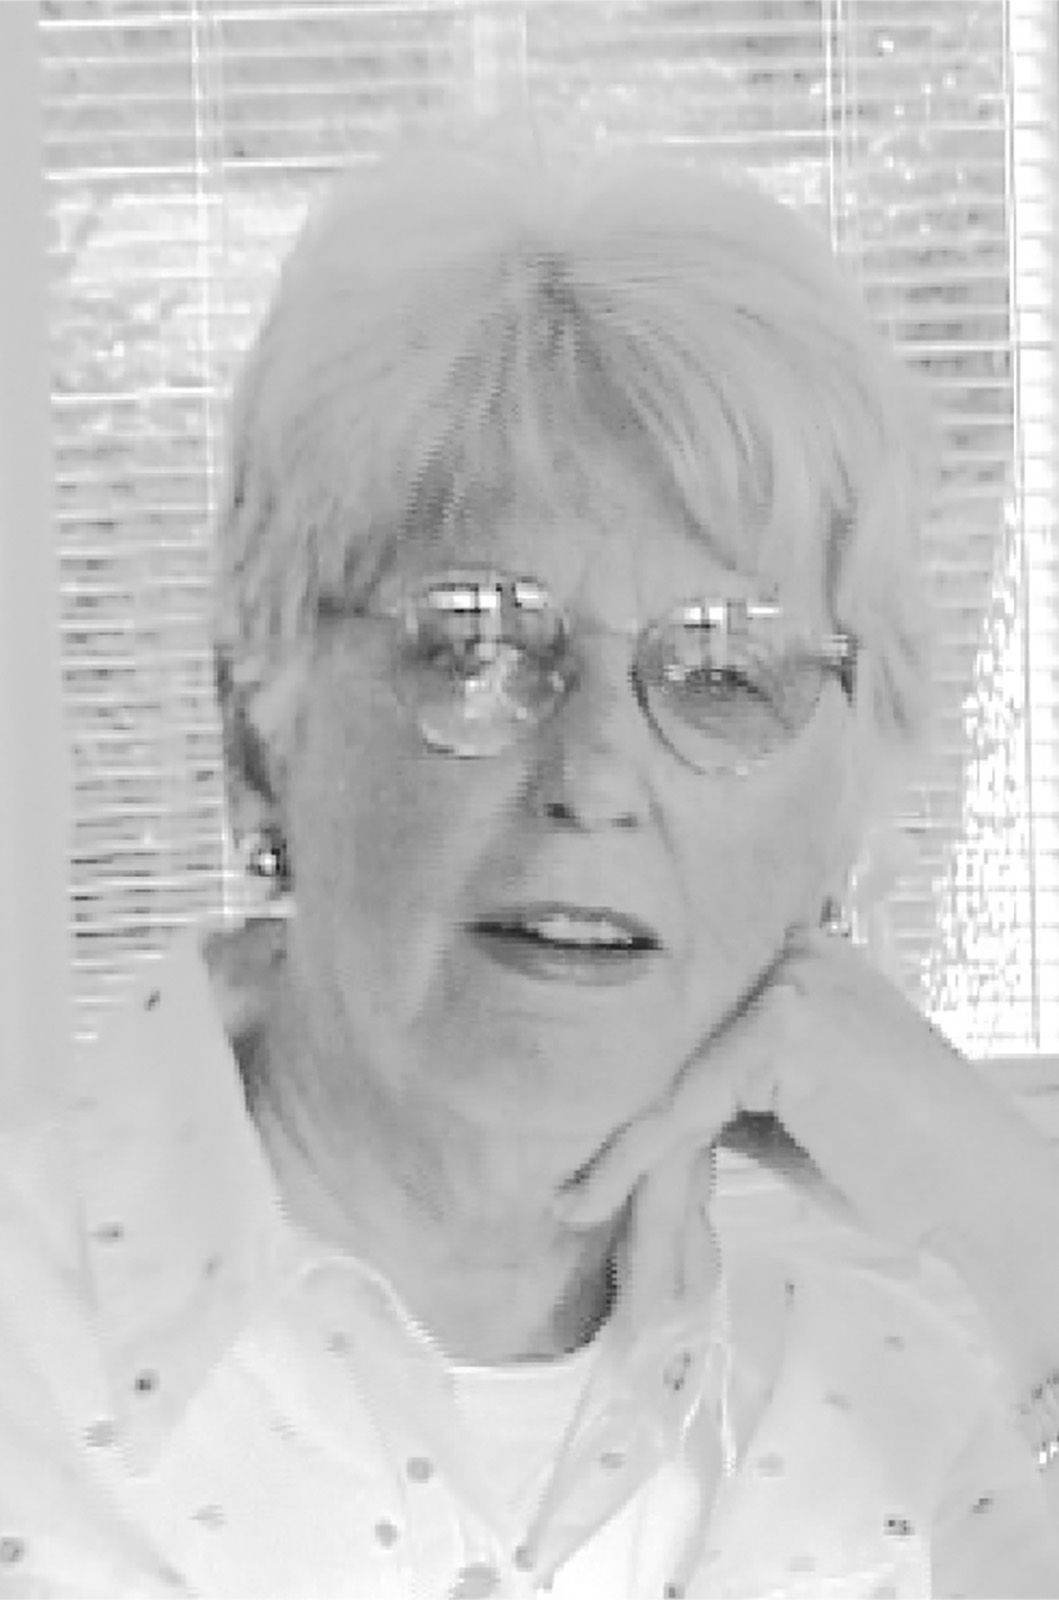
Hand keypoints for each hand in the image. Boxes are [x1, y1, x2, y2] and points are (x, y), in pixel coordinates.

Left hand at [555, 928, 1058, 1336]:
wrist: (974, 1187)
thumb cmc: (892, 1156)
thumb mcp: (785, 1108)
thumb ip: (720, 1086)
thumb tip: (635, 1102)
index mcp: (792, 955)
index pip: (684, 1016)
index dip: (626, 1075)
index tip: (572, 1127)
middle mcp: (787, 950)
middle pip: (668, 1039)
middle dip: (614, 1114)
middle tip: (561, 1176)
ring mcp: (786, 982)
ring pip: (668, 1075)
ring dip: (617, 1150)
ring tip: (571, 1200)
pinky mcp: (783, 1027)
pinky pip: (684, 1104)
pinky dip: (633, 1159)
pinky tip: (591, 1197)